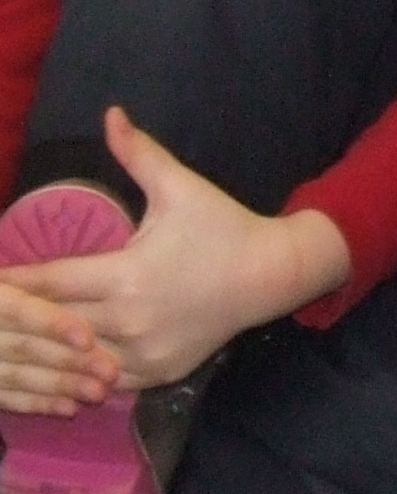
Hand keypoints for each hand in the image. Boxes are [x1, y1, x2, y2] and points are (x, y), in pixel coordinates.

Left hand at [0, 111, 347, 390]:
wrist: (273, 274)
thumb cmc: (222, 227)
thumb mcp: (180, 188)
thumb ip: (139, 155)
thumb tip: (110, 114)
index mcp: (127, 275)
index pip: (50, 282)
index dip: (14, 281)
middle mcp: (130, 320)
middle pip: (52, 325)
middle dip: (20, 317)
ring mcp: (144, 352)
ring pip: (74, 360)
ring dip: (47, 350)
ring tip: (17, 343)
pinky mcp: (158, 372)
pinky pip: (104, 379)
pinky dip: (80, 372)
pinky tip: (60, 365)